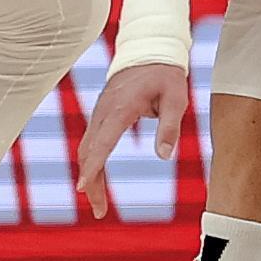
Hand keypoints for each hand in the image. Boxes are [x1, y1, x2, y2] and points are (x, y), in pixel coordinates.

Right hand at [74, 63, 187, 217]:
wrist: (149, 49)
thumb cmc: (165, 74)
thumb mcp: (176, 98)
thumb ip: (170, 126)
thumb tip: (163, 157)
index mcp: (120, 109)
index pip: (102, 143)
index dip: (92, 167)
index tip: (84, 189)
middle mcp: (104, 112)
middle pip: (89, 152)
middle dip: (91, 183)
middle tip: (100, 211)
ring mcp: (100, 112)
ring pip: (87, 148)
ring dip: (90, 175)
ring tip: (99, 204)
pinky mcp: (102, 113)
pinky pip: (91, 141)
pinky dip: (91, 162)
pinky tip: (97, 178)